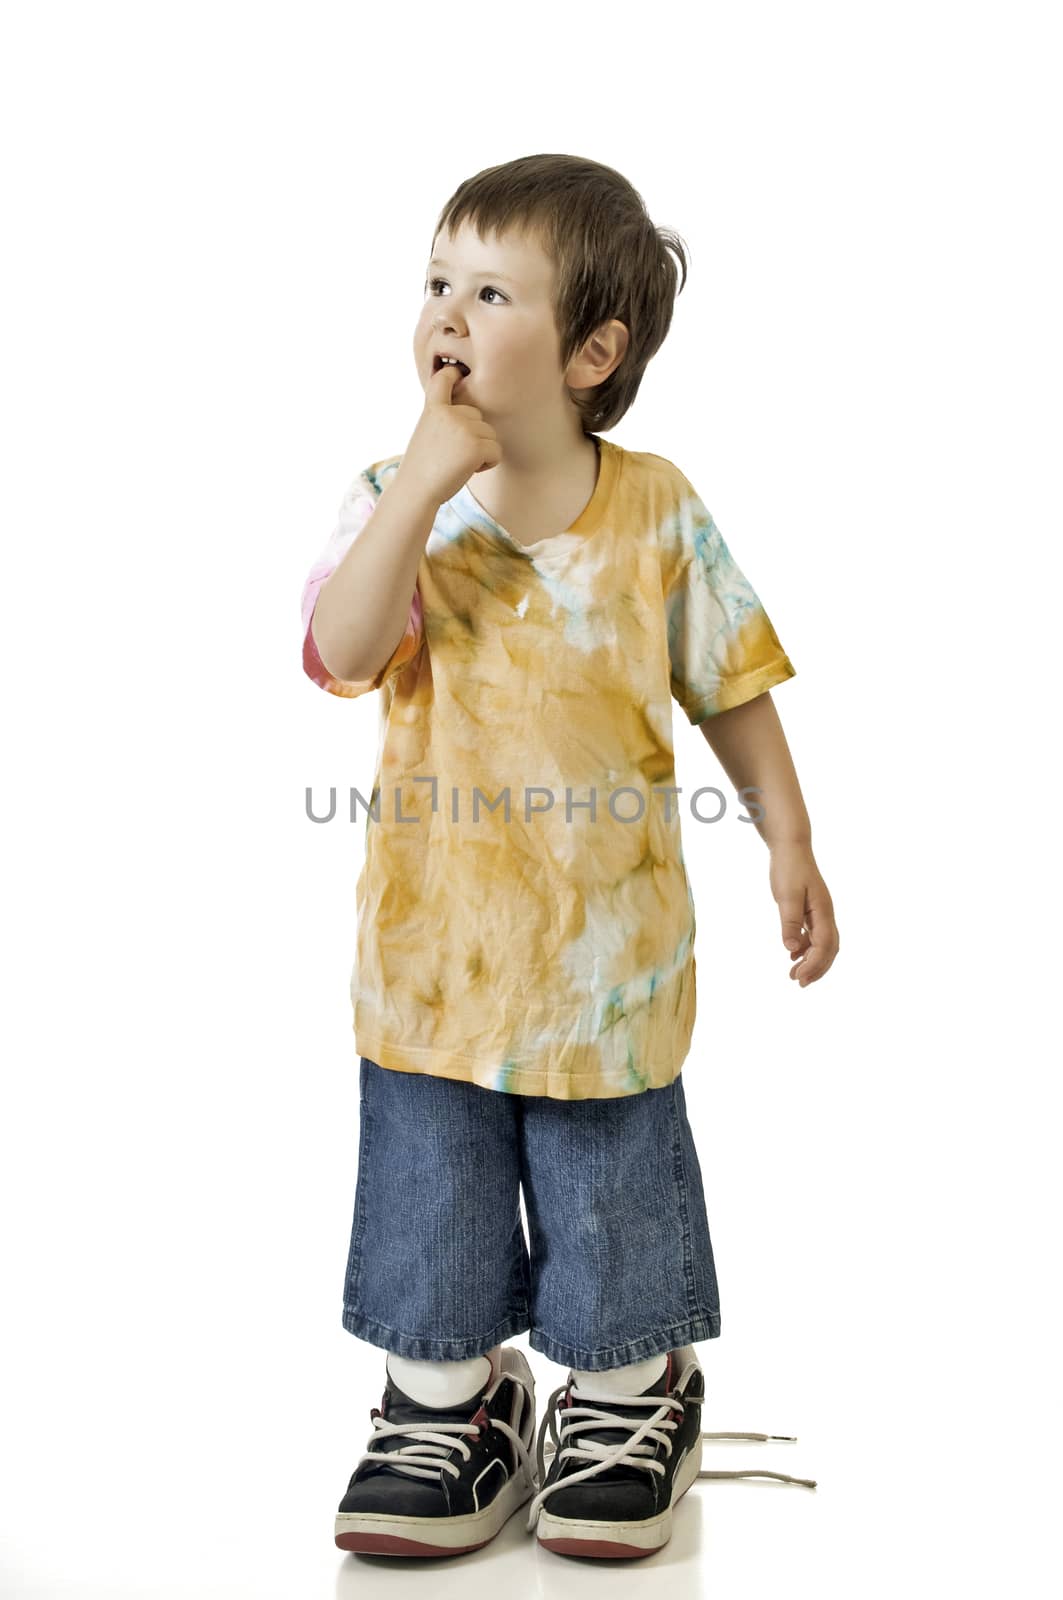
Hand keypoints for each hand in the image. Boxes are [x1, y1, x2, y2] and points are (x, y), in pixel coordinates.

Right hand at [397, 360, 502, 507]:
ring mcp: (463, 427)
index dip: (452, 374)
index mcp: (433, 409)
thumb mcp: (426, 434)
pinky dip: (488, 463)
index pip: (443, 381)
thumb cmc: (421, 470)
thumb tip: (469, 416)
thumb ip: (443, 420)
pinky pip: (496, 451)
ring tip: (458, 463)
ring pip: (490, 435)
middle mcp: (449, 413)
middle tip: (453, 456)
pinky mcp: (476, 445)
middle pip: (479, 418)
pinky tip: (468, 470)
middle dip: (474, 437)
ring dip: (481, 452)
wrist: (415, 491)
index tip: (456, 372)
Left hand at [769, 843, 838, 987]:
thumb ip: (790, 922)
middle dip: (817, 969)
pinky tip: (793, 955)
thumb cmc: (789, 869)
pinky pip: (815, 935)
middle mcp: (826, 914)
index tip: (798, 978)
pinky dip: (807, 949)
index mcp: (823, 912)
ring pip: (824, 944)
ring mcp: (820, 912)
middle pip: (829, 949)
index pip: (824, 946)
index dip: (813, 965)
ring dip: (812, 961)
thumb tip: (791, 950)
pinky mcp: (812, 909)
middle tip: (799, 983)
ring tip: (793, 974)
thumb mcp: (786, 896)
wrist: (791, 847)